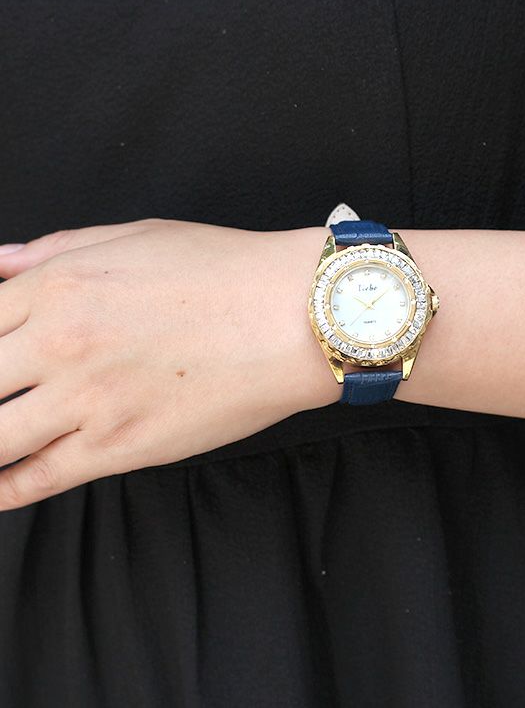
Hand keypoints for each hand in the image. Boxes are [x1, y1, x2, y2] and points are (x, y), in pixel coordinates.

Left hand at [0, 218, 336, 509]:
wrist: (293, 317)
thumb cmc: (226, 271)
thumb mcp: (136, 237)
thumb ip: (52, 251)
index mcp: (58, 286)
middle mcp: (59, 343)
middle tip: (3, 397)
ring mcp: (87, 399)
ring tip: (2, 439)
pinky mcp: (120, 447)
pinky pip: (36, 479)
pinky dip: (4, 489)